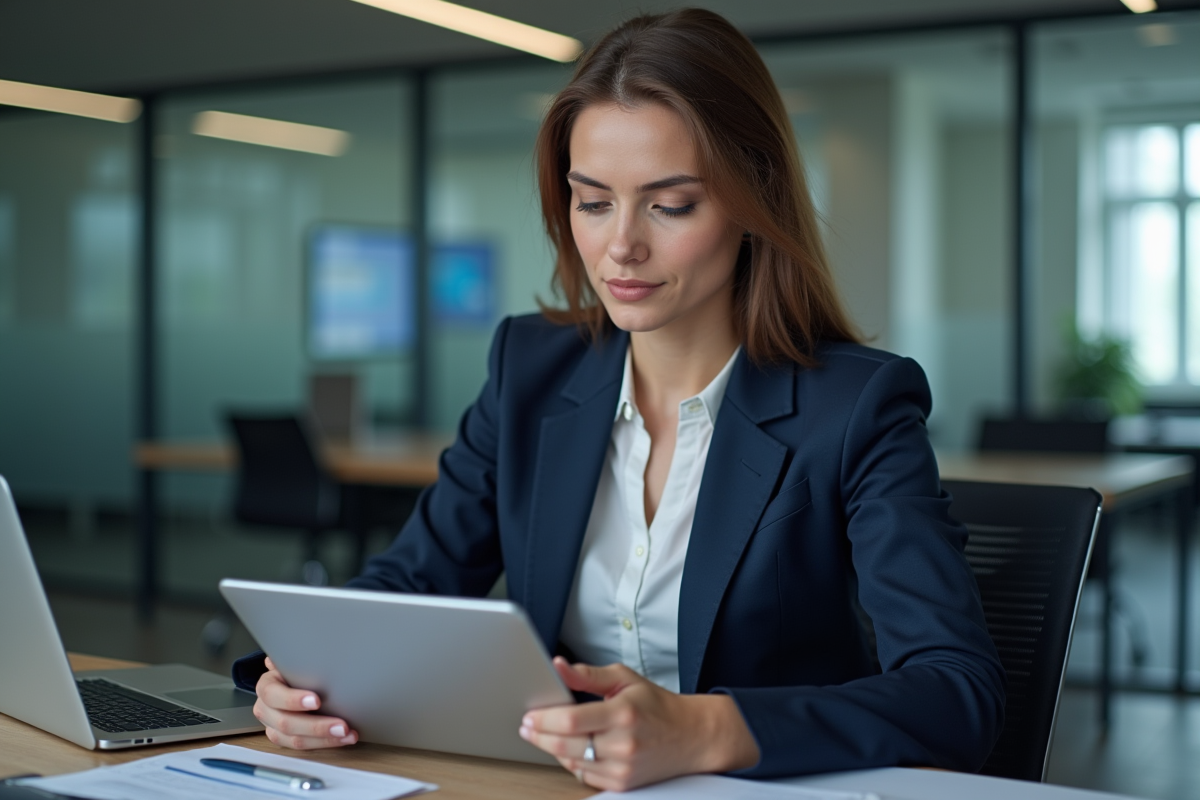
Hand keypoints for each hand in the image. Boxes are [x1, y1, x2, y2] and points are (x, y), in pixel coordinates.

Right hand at [253, 656, 358, 749]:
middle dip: (316, 725)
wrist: (294, 681)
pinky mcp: (285, 740)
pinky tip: (343, 739)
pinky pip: (303, 747)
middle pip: (286, 722)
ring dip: (324, 739)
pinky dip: (325, 744)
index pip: (274, 695)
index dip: (294, 699)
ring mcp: (273, 726)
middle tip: (341, 725)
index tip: (317, 700)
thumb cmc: (297, 670)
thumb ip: (295, 656)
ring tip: (347, 734)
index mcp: (266, 686)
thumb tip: (295, 645)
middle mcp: (265, 708)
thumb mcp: (295, 660)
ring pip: (295, 740)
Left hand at [518, 657, 758, 790]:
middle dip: (539, 735)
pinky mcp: (622, 783)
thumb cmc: (657, 706)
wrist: (691, 736)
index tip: (529, 715)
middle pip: (566, 745)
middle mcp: (623, 744)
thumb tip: (558, 666)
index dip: (544, 719)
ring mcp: (623, 768)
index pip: (572, 720)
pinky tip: (568, 749)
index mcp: (623, 713)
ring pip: (572, 762)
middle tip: (526, 725)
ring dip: (552, 749)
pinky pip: (584, 775)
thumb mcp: (625, 679)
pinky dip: (571, 762)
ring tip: (543, 735)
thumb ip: (589, 674)